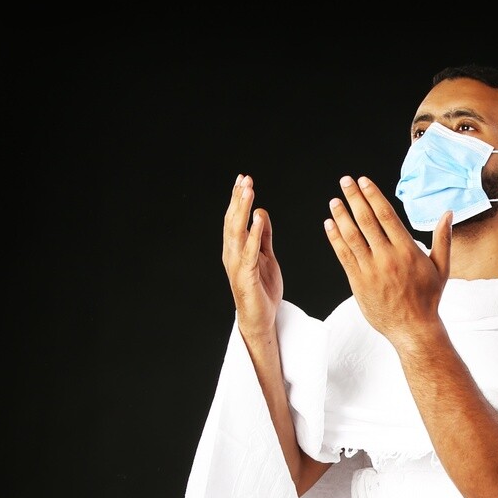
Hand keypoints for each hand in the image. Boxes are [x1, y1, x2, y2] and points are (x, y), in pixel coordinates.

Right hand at [222, 174, 283, 339]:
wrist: (261, 319)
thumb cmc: (263, 289)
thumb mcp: (266, 256)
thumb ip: (263, 236)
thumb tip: (261, 212)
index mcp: (235, 249)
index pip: (234, 218)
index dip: (237, 199)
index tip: (244, 179)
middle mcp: (231, 254)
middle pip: (232, 221)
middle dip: (238, 199)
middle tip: (245, 179)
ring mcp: (236, 265)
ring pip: (237, 232)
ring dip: (242, 210)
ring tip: (248, 191)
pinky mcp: (246, 275)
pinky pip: (249, 251)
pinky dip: (253, 233)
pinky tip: (257, 218)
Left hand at [323, 175, 451, 345]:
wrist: (413, 330)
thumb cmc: (428, 299)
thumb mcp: (442, 268)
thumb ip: (442, 239)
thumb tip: (448, 213)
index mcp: (407, 250)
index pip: (385, 215)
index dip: (372, 195)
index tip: (363, 181)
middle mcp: (387, 257)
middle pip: (366, 220)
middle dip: (354, 198)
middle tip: (345, 181)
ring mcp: (371, 270)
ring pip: (352, 236)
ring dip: (341, 215)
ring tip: (334, 201)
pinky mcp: (358, 283)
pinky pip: (344, 256)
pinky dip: (335, 238)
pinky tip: (330, 225)